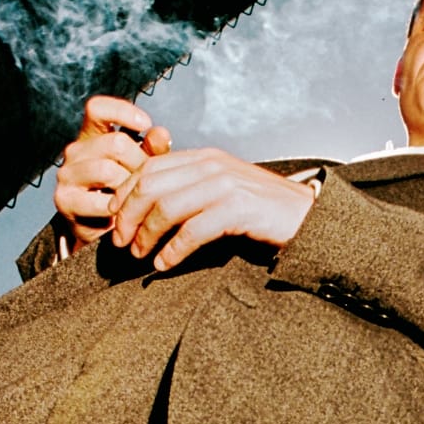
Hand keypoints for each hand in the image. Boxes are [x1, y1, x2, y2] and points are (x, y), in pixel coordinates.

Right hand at [54, 96, 171, 249]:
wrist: (104, 231)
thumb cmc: (126, 191)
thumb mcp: (142, 166)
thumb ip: (152, 148)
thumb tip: (162, 134)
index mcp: (92, 135)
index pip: (97, 108)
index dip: (122, 111)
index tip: (146, 123)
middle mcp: (75, 151)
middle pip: (115, 143)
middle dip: (140, 163)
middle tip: (149, 181)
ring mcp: (66, 175)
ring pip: (108, 171)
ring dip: (130, 188)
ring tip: (137, 200)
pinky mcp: (65, 201)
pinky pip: (101, 202)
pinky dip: (120, 211)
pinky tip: (126, 216)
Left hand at [108, 147, 315, 270]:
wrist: (308, 217)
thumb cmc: (263, 212)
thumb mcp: (223, 191)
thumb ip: (192, 192)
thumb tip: (151, 211)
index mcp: (204, 158)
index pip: (149, 168)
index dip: (125, 194)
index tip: (114, 220)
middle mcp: (211, 165)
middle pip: (150, 185)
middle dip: (128, 216)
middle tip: (121, 243)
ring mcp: (225, 185)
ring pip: (166, 207)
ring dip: (146, 235)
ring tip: (140, 257)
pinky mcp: (238, 208)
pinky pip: (193, 230)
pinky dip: (173, 250)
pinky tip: (164, 265)